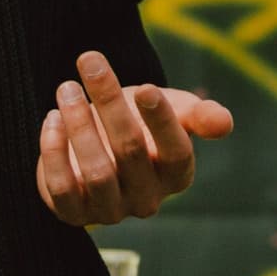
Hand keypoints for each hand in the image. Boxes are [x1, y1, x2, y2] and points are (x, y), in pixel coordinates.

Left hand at [36, 49, 234, 226]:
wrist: (98, 139)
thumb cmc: (141, 121)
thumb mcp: (173, 110)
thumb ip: (199, 115)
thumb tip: (225, 123)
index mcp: (177, 174)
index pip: (177, 153)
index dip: (162, 122)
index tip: (146, 88)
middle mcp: (147, 199)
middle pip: (130, 152)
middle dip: (110, 103)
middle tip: (91, 62)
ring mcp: (110, 210)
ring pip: (97, 172)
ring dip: (79, 124)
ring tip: (67, 88)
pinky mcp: (73, 213)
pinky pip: (62, 189)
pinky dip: (54, 152)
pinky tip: (52, 118)